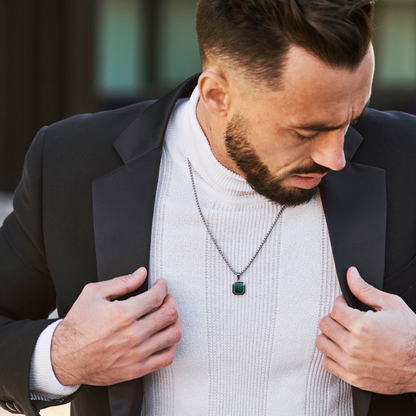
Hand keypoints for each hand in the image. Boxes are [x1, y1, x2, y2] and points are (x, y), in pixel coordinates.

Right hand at [51, 268, 181, 385]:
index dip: (163, 287)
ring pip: (173, 335)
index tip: (161, 285)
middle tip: (166, 298)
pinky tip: (165, 336)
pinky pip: (166, 358)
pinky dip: (172, 344)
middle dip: (171, 301)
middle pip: (169, 314)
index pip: (157, 297)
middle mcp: (132, 335)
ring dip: (175, 321)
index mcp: (122, 314)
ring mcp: (136, 354)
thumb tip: (142, 273)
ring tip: (168, 315)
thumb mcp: (94, 294)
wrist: (63, 357)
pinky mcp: (136, 370)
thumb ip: (122, 282)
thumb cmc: (78, 324)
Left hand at [315, 266, 415, 393]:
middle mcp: (354, 346)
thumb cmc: (412, 337)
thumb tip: (351, 275)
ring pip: (322, 343)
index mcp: (362, 326)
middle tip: (345, 318)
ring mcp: (352, 364)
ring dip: (330, 335)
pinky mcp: (353, 378)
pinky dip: (332, 354)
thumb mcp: (392, 305)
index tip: (346, 304)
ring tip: (343, 332)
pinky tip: (343, 349)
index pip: (334, 309)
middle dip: (334, 317)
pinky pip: (328, 363)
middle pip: (325, 325)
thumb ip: (365, 290)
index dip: (340, 303)